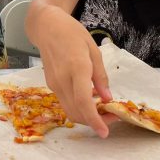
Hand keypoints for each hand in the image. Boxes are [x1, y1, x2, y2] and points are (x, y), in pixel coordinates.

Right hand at [29, 4, 115, 136]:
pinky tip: (91, 99)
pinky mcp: (51, 85)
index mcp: (76, 68)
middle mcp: (62, 79)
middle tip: (113, 118)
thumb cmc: (72, 33)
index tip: (105, 132)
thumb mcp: (93, 50)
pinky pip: (66, 102)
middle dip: (95, 122)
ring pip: (70, 110)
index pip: (83, 101)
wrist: (46, 27)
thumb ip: (100, 76)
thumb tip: (107, 98)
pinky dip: (79, 107)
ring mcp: (54, 84)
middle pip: (76, 112)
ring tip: (104, 110)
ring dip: (87, 117)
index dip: (95, 120)